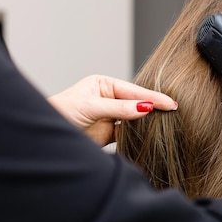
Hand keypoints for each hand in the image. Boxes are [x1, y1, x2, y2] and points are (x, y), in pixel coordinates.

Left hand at [48, 74, 177, 145]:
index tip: (170, 102)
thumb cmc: (61, 113)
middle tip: (175, 109)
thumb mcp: (91, 107)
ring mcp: (111, 117)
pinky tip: (153, 132)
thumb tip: (145, 107)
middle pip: (138, 102)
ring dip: (149, 119)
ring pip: (136, 117)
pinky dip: (141, 132)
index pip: (134, 90)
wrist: (45, 136)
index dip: (153, 96)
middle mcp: (109, 99)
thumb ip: (119, 108)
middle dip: (155, 106)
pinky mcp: (110, 134)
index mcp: (104, 85)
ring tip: (169, 120)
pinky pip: (130, 132)